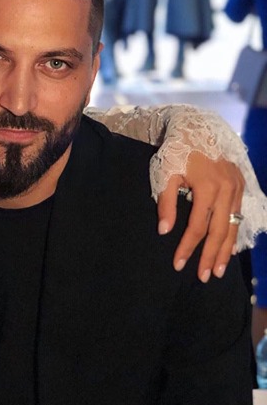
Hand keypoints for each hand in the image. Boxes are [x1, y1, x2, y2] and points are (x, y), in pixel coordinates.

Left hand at [157, 151, 244, 281]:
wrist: (197, 126)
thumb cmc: (176, 150)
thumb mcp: (165, 174)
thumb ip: (165, 203)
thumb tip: (164, 231)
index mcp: (207, 188)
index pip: (197, 227)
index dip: (187, 248)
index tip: (178, 264)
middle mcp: (227, 189)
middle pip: (219, 231)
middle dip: (211, 256)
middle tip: (205, 278)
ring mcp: (236, 187)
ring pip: (233, 225)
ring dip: (226, 250)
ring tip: (218, 270)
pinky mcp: (240, 184)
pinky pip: (238, 214)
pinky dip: (233, 232)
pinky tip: (228, 247)